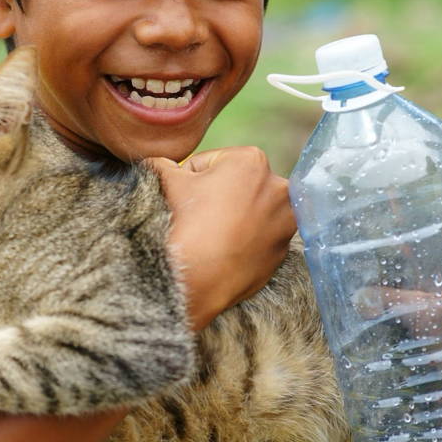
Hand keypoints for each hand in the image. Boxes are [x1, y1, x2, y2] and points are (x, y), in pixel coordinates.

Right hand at [148, 147, 295, 330]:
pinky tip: (226, 249)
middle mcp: (278, 186)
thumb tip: (155, 160)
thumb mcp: (169, 184)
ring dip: (237, 216)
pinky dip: (247, 239)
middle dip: (219, 196)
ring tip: (213, 234)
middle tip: (199, 217)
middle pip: (237, 185)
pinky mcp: (283, 249)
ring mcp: (285, 220)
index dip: (191, 180)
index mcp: (252, 161)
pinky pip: (261, 236)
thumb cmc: (187, 224)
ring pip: (252, 210)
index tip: (186, 199)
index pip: (211, 163)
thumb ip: (163, 164)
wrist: (199, 280)